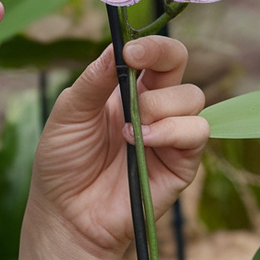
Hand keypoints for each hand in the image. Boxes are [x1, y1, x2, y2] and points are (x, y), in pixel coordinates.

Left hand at [15, 37, 207, 259]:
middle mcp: (152, 106)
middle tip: (135, 65)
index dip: (149, 45)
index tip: (130, 50)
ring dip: (160, 104)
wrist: (67, 214)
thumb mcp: (68, 113)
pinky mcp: (182, 163)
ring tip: (128, 128)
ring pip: (192, 97)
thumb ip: (93, 80)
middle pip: (180, 64)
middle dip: (162, 56)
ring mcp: (169, 134)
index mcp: (124, 89)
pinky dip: (172, 131)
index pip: (152, 55)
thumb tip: (116, 46)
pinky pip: (197, 132)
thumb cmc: (63, 162)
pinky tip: (142, 141)